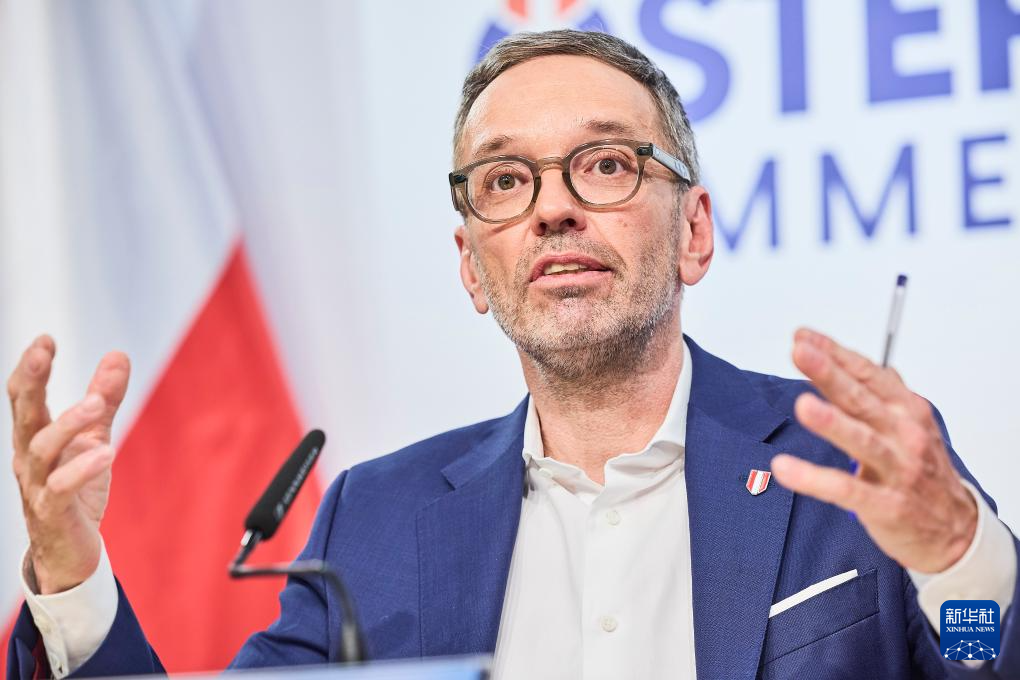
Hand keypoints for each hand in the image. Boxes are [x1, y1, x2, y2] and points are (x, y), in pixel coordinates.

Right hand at [8, 336, 129, 593]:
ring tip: (95, 405)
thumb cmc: (76, 489)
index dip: (30, 368)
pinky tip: (105, 453)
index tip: (45, 338)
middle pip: (23, 415)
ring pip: (41, 450)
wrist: (69, 550)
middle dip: (32, 382)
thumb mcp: (93, 437)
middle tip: (44, 352)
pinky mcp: (53, 512)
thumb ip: (104, 398)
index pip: (23, 397)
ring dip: (67, 424)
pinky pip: (61, 488)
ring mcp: (36, 486)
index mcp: (34, 437)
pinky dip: (81, 469)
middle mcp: (28, 458)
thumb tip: (118, 355)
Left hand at [771, 328, 976, 573]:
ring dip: (832, 422)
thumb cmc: (925, 472)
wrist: (956, 530)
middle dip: (830, 373)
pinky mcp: (885, 504)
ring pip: (861, 440)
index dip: (834, 353)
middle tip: (801, 352)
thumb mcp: (910, 425)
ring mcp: (897, 469)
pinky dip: (814, 479)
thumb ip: (881, 394)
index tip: (803, 338)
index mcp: (906, 410)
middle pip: (861, 399)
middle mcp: (903, 435)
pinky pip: (845, 489)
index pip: (867, 374)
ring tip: (803, 405)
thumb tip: (855, 360)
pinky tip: (785, 468)